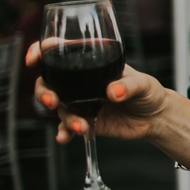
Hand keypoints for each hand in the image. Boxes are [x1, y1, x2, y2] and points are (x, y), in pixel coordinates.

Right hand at [29, 41, 167, 142]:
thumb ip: (129, 86)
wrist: (155, 118)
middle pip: (49, 82)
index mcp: (93, 63)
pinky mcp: (84, 120)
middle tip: (51, 100)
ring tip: (80, 125)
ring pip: (58, 107)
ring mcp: (80, 102)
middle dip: (43, 91)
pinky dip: (64, 132)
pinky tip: (65, 137)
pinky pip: (67, 126)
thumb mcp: (144, 84)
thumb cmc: (149, 92)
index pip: (62, 52)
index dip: (43, 52)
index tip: (34, 58)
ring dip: (64, 117)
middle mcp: (82, 82)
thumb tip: (113, 92)